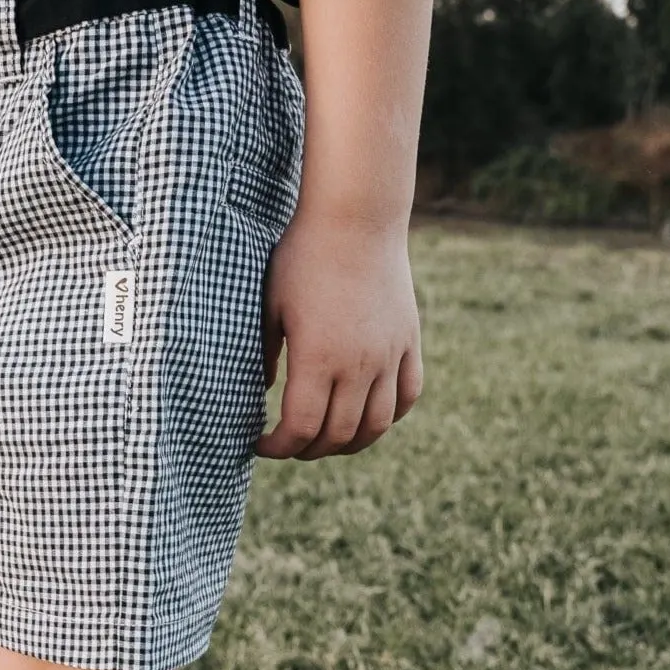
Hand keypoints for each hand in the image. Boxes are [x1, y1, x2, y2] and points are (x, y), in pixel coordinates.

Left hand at [258, 212, 423, 459]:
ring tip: (326, 440)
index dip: (278, 447)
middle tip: (289, 444)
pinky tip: (367, 416)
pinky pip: (408, 395)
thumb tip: (265, 389)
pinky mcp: (409, 342)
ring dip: (349, 443)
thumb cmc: (302, 258)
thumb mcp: (270, 305)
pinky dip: (388, 416)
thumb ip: (265, 353)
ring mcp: (389, 355)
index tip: (261, 443)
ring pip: (376, 425)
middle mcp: (359, 365)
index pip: (300, 428)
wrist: (355, 220)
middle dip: (308, 449)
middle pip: (338, 435)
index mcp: (317, 359)